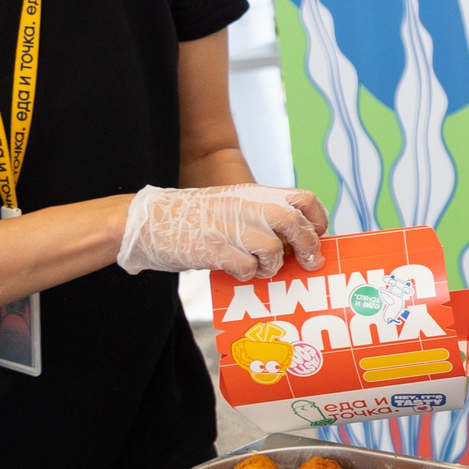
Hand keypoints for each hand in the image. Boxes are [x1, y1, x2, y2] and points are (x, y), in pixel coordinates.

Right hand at [117, 185, 326, 279]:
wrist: (151, 220)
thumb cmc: (197, 219)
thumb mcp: (235, 205)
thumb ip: (264, 216)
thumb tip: (299, 242)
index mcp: (255, 194)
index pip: (304, 200)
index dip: (317, 220)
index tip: (317, 235)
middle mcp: (247, 206)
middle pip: (296, 223)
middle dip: (308, 247)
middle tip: (307, 262)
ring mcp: (231, 227)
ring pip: (274, 250)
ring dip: (271, 266)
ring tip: (258, 267)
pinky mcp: (216, 248)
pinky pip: (248, 268)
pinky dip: (247, 274)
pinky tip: (236, 270)